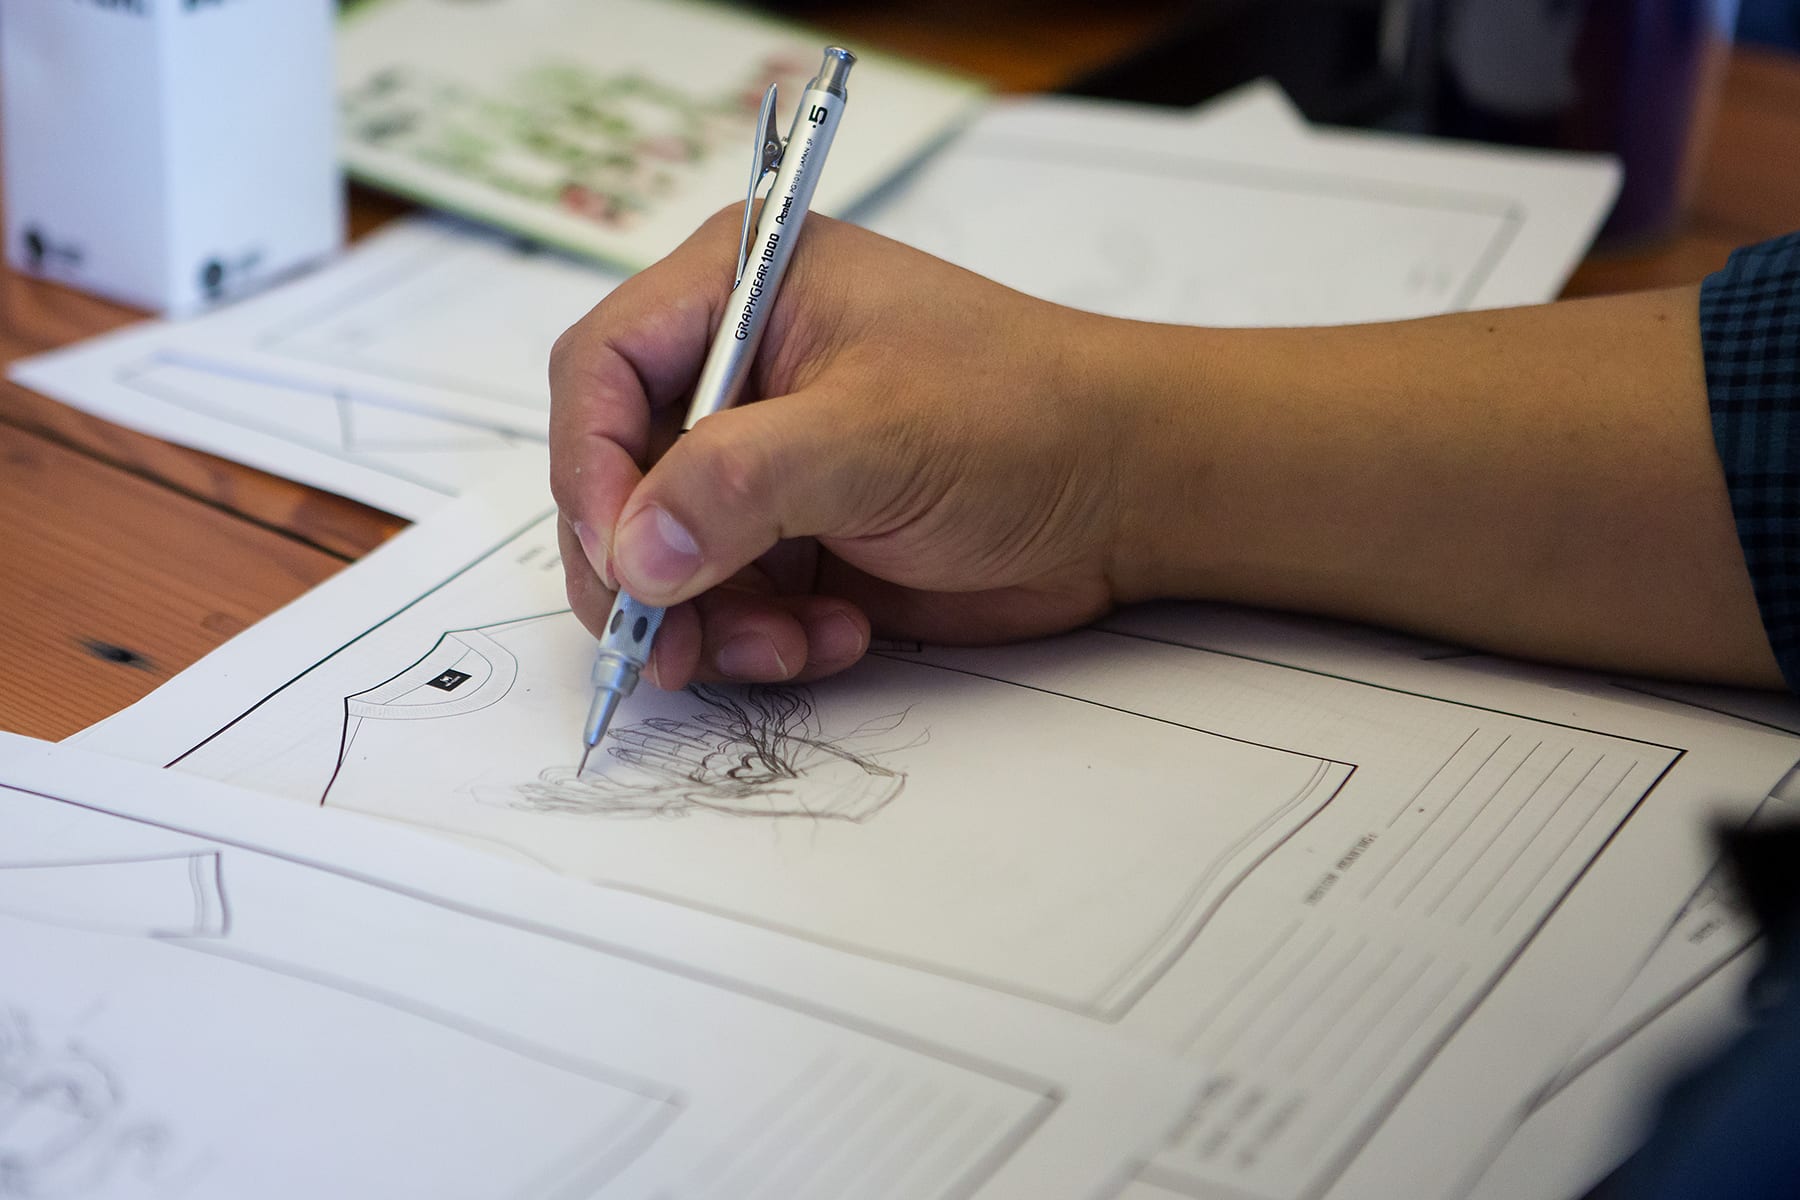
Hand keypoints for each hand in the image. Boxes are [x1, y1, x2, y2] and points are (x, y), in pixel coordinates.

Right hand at [550, 209, 1143, 689]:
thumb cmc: (1023, 415)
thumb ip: (740, 485)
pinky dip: (761, 638)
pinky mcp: (795, 536)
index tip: (618, 555)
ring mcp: (765, 460)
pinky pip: (727, 602)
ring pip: (666, 557)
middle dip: (641, 569)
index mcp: (742, 289)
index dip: (589, 466)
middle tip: (664, 646)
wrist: (1125, 491)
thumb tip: (633, 553)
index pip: (603, 368)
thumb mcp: (875, 434)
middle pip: (618, 475)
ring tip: (784, 647)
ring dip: (707, 621)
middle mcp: (738, 372)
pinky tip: (836, 637)